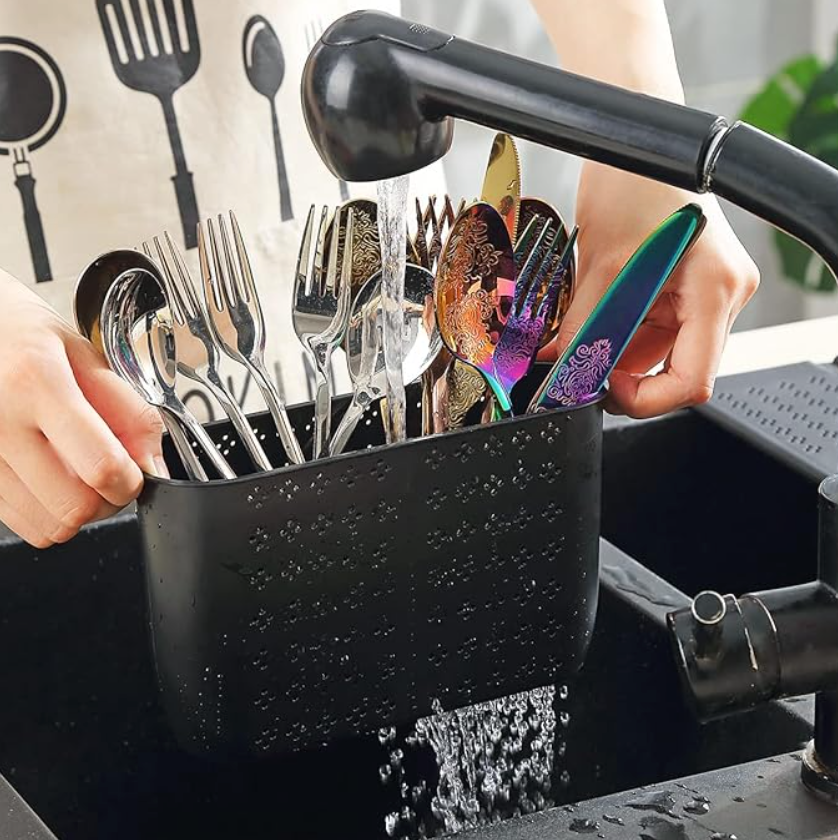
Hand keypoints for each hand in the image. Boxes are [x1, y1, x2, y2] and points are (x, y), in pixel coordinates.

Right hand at [0, 271, 165, 547]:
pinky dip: (44, 512)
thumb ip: (127, 410)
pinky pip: (18, 522)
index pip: (101, 466)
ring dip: (76, 511)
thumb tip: (153, 464)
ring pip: (46, 527)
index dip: (131, 482)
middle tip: (110, 474)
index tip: (136, 472)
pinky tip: (46, 477)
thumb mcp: (83, 353)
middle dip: (107, 501)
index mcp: (35, 381)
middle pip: (73, 509)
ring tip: (75, 472)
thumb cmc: (17, 333)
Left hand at [546, 163, 759, 417]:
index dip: (645, 398)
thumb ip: (584, 325)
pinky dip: (619, 333)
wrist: (635, 140)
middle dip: (625, 374)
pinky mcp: (685, 285)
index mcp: (716, 289)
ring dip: (616, 354)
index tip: (605, 388)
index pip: (692, 380)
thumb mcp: (603, 263)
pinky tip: (590, 326)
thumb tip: (565, 368)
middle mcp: (723, 293)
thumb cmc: (635, 179)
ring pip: (660, 351)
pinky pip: (652, 328)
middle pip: (677, 368)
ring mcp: (707, 290)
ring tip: (578, 342)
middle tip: (580, 370)